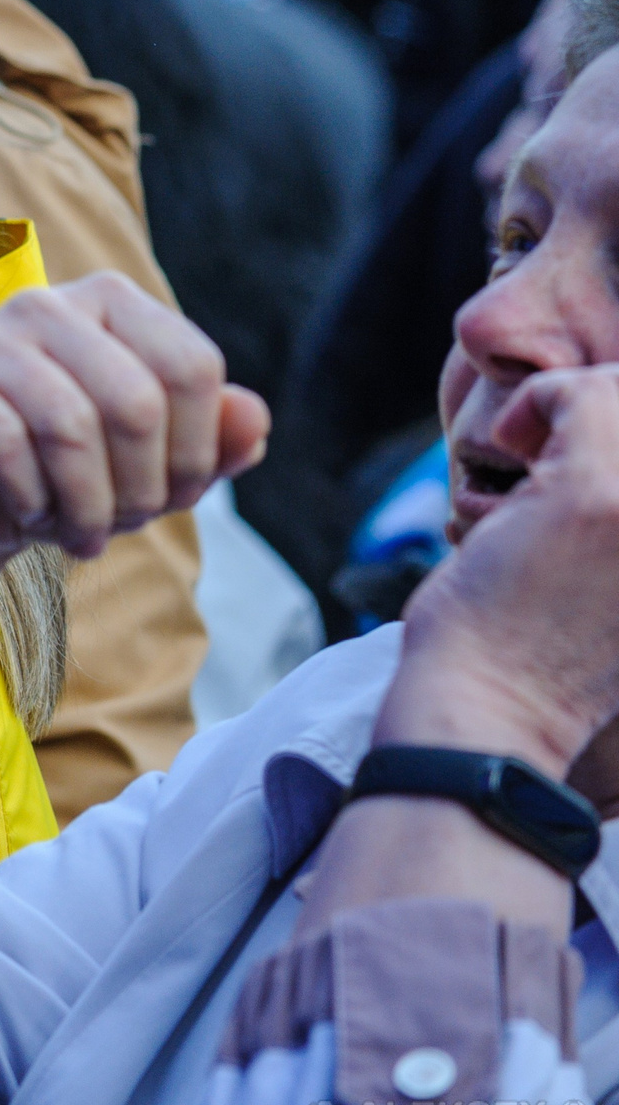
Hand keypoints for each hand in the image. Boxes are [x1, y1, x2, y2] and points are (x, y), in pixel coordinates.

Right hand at [0, 277, 262, 861]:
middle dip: (139, 490)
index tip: (169, 499)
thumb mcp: (151, 470)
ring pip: (68, 427)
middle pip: (134, 402)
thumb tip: (255, 420)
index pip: (192, 367)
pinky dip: (29, 501)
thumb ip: (212, 443)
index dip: (195, 454)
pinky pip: (2, 443)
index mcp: (111, 303)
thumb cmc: (61, 480)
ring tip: (79, 536)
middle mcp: (47, 303)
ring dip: (84, 508)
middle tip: (118, 528)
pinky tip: (27, 517)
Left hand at [381, 366, 618, 774]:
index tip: (589, 453)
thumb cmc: (552, 650)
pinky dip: (533, 404)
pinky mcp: (598, 497)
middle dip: (612, 407)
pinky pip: (578, 393)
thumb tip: (608, 414)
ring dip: (573, 404)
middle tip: (556, 450)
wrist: (497, 710)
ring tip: (531, 450)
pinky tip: (508, 446)